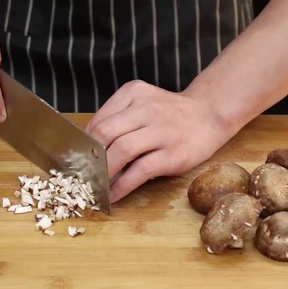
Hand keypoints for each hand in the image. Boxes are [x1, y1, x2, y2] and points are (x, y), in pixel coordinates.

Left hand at [86, 80, 231, 202]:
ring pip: (121, 151)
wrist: (208, 116)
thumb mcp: (142, 105)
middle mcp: (147, 108)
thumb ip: (118, 121)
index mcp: (134, 93)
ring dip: (104, 173)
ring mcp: (162, 130)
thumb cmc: (170, 115)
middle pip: (105, 133)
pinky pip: (140, 171)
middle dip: (89, 158)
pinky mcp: (173, 154)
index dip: (84, 144)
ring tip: (96, 186)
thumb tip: (88, 152)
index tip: (79, 160)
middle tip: (83, 174)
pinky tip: (114, 195)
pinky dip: (122, 186)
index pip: (98, 120)